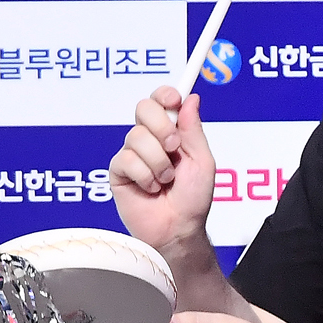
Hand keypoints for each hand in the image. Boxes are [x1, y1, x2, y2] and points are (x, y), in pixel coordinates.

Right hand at [109, 88, 216, 254]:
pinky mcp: (119, 171)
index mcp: (172, 133)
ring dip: (158, 161)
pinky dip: (145, 175)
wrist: (179, 228)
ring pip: (136, 136)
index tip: (173, 100)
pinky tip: (151, 188)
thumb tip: (190, 98)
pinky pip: (127, 159)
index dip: (165, 94)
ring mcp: (133, 154)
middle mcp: (151, 139)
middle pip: (144, 108)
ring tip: (166, 180)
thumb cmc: (193, 199)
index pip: (162, 101)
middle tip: (173, 147)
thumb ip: (193, 130)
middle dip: (162, 126)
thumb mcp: (202, 161)